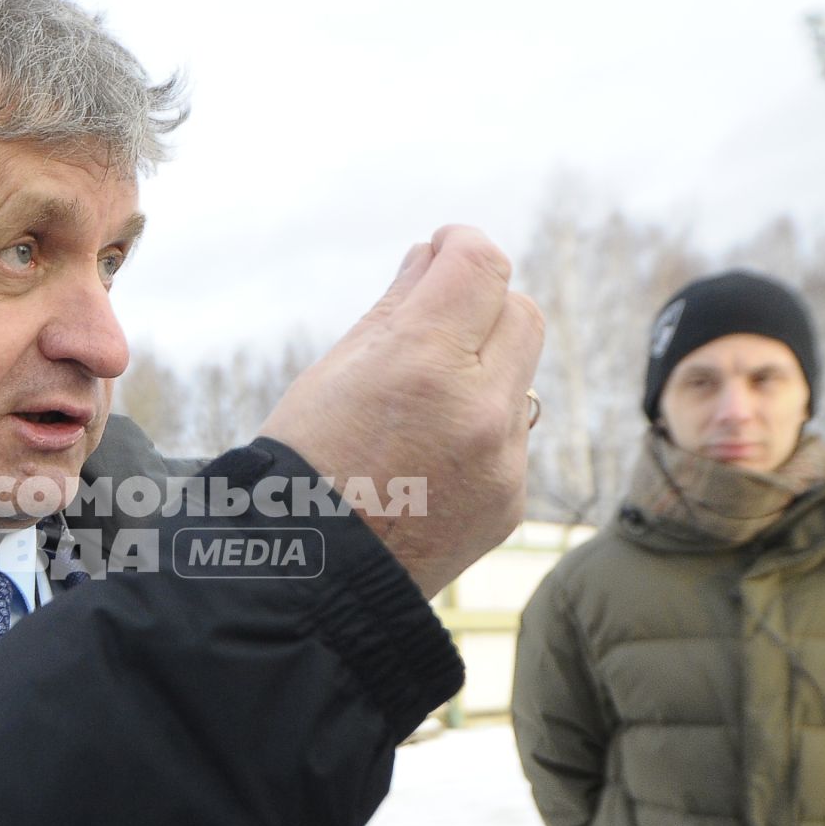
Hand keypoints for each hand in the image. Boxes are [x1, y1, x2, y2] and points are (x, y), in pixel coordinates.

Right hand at [257, 225, 543, 596]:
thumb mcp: (332, 374)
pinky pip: (512, 437)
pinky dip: (479, 431)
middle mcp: (478, 408)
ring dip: (484, 370)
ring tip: (423, 401)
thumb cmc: (303, 468)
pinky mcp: (511, 500)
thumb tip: (432, 258)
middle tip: (439, 319)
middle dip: (482, 305)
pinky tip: (428, 457)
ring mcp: (502, 459)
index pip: (479, 265)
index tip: (445, 248)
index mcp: (423, 364)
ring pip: (521, 376)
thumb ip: (394, 309)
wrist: (309, 580)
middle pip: (520, 312)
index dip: (462, 245)